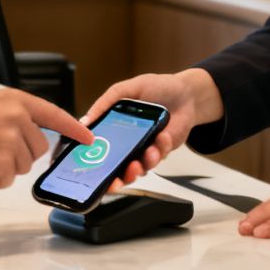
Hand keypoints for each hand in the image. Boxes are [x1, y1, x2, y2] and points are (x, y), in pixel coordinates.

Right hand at [0, 89, 93, 188]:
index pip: (54, 114)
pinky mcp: (5, 160)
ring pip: (24, 165)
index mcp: (13, 100)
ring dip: (4, 167)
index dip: (73, 128)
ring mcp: (12, 138)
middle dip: (19, 155)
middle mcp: (17, 116)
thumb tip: (30, 135)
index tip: (88, 138)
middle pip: (39, 147)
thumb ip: (11, 117)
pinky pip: (9, 178)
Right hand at [84, 69, 223, 192]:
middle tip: (115, 181)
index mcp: (113, 129)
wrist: (186, 93)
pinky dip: (159, 150)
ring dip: (139, 167)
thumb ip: (104, 104)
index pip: (100, 150)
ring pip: (139, 168)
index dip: (94, 164)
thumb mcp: (125, 90)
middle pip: (118, 168)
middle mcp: (127, 143)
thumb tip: (84, 121)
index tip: (91, 173)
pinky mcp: (162, 151)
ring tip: (140, 160)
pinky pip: (158, 158)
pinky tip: (162, 136)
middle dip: (117, 179)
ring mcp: (145, 149)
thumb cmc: (156, 87)